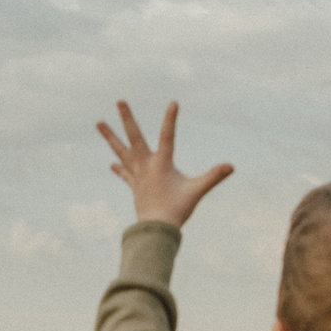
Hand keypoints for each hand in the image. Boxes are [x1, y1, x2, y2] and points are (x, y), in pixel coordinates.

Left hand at [96, 100, 234, 228]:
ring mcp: (138, 175)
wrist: (156, 230)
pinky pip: (125, 173)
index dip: (170, 120)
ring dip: (110, 137)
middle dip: (127, 118)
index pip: (167, 137)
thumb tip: (231, 166)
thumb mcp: (197, 191)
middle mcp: (145, 166)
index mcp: (161, 164)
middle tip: (119, 100)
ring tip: (98, 122)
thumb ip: (214, 177)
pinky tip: (112, 164)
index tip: (173, 103)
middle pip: (134, 137)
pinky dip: (119, 168)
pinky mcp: (135, 186)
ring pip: (121, 152)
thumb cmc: (177, 210)